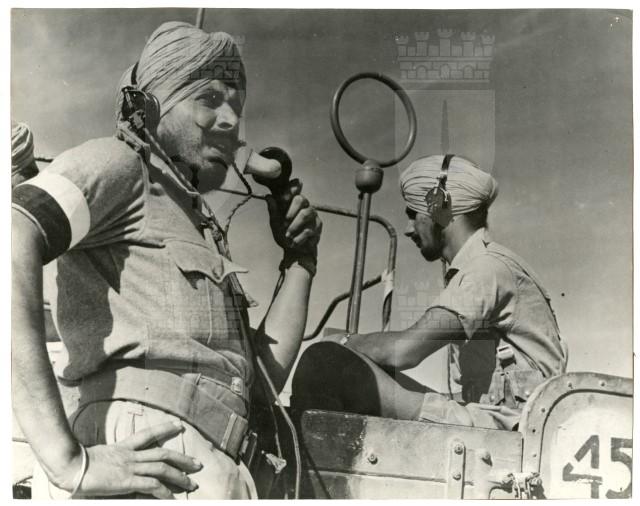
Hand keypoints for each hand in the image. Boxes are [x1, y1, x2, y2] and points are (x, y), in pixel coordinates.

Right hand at [70, 421, 201, 498]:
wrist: (69, 465)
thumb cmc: (75, 463)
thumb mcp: (96, 458)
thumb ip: (108, 460)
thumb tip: (114, 467)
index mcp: (122, 448)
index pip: (148, 434)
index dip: (165, 429)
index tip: (179, 425)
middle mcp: (130, 455)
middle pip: (163, 453)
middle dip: (183, 459)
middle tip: (198, 464)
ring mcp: (130, 467)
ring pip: (162, 469)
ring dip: (180, 477)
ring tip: (191, 484)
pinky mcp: (127, 481)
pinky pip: (151, 486)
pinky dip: (163, 492)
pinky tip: (171, 498)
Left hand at [266, 180, 321, 257]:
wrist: (293, 251)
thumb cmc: (283, 233)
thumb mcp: (275, 223)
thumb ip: (273, 211)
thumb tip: (268, 197)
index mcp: (292, 200)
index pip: (295, 186)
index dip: (290, 189)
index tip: (282, 199)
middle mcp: (304, 205)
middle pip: (301, 199)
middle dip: (290, 211)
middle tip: (284, 223)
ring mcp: (312, 214)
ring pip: (306, 214)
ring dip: (294, 226)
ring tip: (287, 235)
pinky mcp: (318, 226)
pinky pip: (309, 229)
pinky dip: (299, 238)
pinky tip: (293, 243)